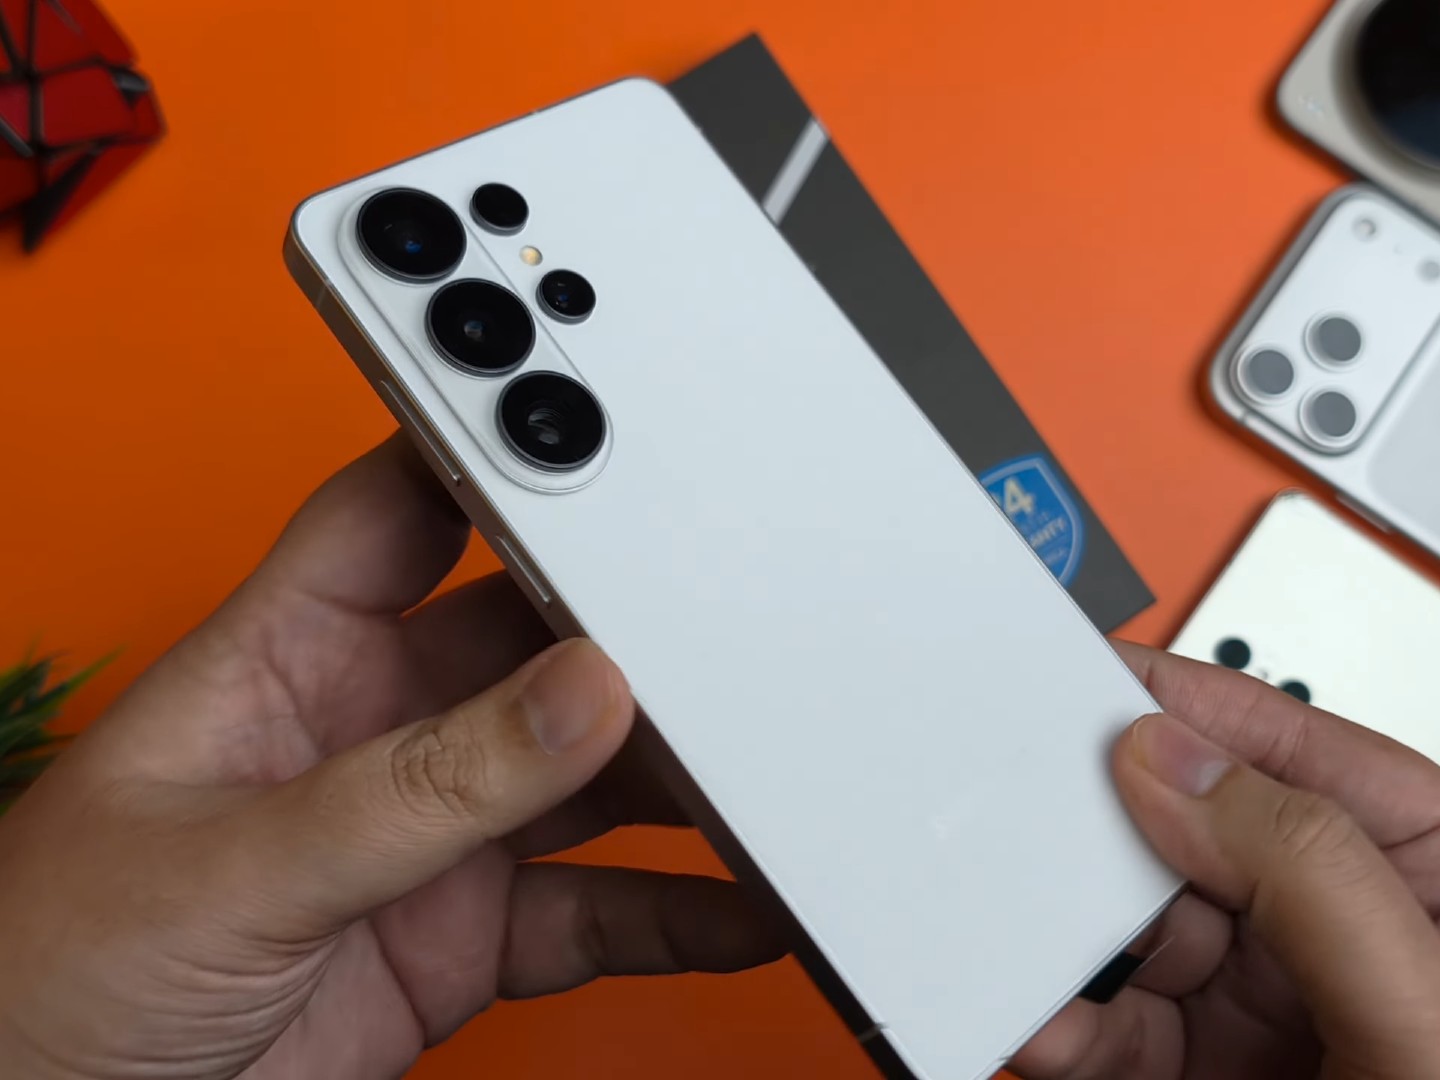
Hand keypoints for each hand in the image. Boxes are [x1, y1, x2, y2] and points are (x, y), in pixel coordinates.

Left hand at [0, 434, 780, 1079]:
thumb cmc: (54, 961)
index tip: (598, 425)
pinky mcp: (468, 935)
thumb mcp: (239, 858)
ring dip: (673, 772)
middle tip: (725, 625)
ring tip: (763, 764)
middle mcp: (378, 728)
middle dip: (627, 632)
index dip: (493, 455)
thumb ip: (420, 786)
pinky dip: (675, 910)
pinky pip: (597, 911)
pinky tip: (738, 901)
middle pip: (534, 643)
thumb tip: (576, 694)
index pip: (409, 512)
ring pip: (585, 776)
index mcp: (293, 654)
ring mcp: (432, 834)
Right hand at [1014, 642, 1439, 1079]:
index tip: (1082, 676)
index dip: (1179, 701)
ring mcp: (1256, 999)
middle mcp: (1326, 921)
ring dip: (1058, 927)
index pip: (1285, 747)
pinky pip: (1099, 1023)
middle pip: (1180, 829)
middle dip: (1096, 825)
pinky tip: (1036, 1010)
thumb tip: (1169, 759)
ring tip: (1013, 920)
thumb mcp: (1420, 1006)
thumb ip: (1307, 869)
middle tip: (1023, 810)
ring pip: (1122, 925)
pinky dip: (1051, 1016)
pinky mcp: (1188, 1066)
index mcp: (1414, 864)